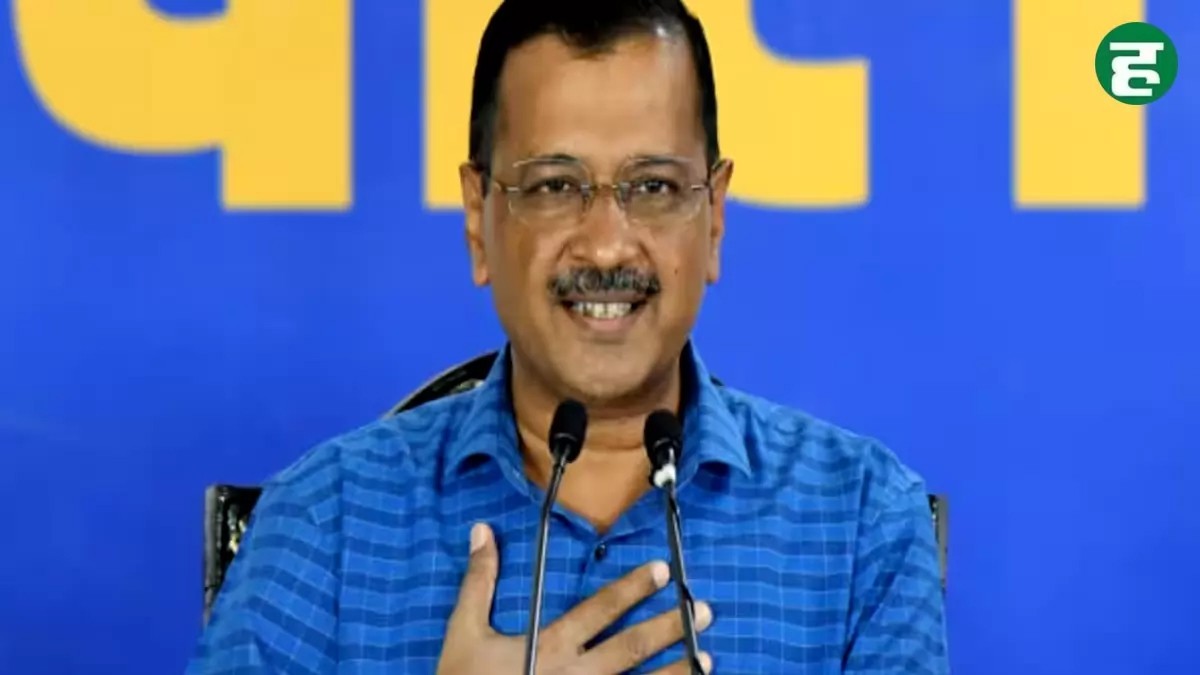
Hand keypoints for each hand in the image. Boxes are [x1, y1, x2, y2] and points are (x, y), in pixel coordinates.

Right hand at [436, 523, 713, 674]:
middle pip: (631, 648)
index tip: (661, 571)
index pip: (598, 611)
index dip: (631, 589)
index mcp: (548, 647)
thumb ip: (479, 583)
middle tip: (703, 610)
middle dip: (669, 627)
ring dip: (675, 672)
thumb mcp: (464, 633)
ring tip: (706, 657)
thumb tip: (483, 530)